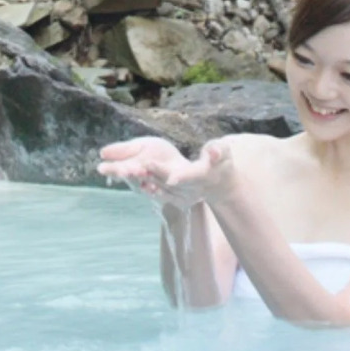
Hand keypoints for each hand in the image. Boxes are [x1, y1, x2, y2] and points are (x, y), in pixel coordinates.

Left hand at [97, 137, 236, 207]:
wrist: (221, 183)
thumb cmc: (222, 163)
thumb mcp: (223, 153)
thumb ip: (218, 152)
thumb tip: (213, 152)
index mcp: (202, 176)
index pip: (189, 176)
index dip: (177, 176)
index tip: (164, 174)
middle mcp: (191, 189)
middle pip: (169, 182)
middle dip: (153, 175)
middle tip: (136, 166)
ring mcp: (184, 195)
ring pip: (160, 187)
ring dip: (144, 180)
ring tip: (126, 171)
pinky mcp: (177, 198)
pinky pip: (159, 193)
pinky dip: (147, 187)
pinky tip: (134, 179)